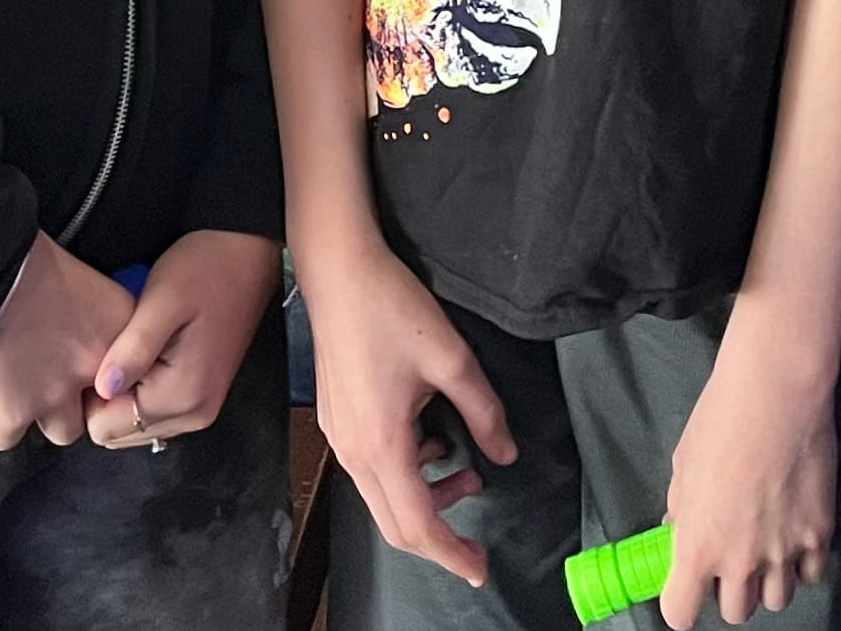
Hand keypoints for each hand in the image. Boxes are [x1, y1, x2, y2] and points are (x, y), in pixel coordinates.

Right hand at [0, 234, 138, 450]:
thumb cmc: (28, 259)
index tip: (91, 359)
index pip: (134, 369)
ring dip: (47, 413)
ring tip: (26, 387)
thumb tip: (90, 329)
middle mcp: (94, 371)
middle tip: (58, 375)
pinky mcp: (8, 418)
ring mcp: (51, 399)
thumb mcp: (86, 278)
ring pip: (62, 430)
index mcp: (118, 330)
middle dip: (83, 396)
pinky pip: (7, 437)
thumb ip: (98, 314)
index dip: (111, 369)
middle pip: (102, 406)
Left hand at [84, 230, 281, 448]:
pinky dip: (140, 391)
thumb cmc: (205, 269)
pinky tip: (144, 353)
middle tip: (115, 349)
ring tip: (129, 348)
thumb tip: (103, 388)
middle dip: (107, 398)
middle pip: (119, 433)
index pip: (106, 429)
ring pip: (134, 425)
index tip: (100, 355)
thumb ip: (133, 348)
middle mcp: (195, 415)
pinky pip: (153, 412)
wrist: (247, 254)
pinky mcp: (202, 397)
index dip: (91, 395)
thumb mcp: (163, 299)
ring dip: (123, 394)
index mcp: (183, 397)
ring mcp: (201, 410)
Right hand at [300, 236, 517, 586]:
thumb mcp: (453, 358)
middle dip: (439, 538)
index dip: (452, 553)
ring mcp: (338, 437)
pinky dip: (404, 475)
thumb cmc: (391, 307)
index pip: (418, 524)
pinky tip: (428, 439)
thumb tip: (506, 453)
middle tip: (476, 540)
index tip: (480, 568)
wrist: (339, 270)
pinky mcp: (334, 420)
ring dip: (423, 500)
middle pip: (395, 525)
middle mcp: (353, 451)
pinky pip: (369, 471)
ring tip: (460, 469)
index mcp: (382, 444)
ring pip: (381, 500)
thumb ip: (484, 412)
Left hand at [659, 313, 835, 626]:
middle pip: (735, 612)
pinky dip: (804, 562)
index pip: (680, 614)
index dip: (682, 603)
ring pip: (777, 600)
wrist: (775, 393)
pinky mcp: (819, 535)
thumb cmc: (720, 420)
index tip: (686, 589)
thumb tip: (678, 529)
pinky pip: (812, 573)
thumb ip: (682, 509)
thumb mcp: (683, 465)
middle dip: (730, 589)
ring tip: (768, 544)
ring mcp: (783, 552)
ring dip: (769, 580)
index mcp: (697, 547)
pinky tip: (796, 533)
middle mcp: (739, 561)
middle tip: (732, 558)